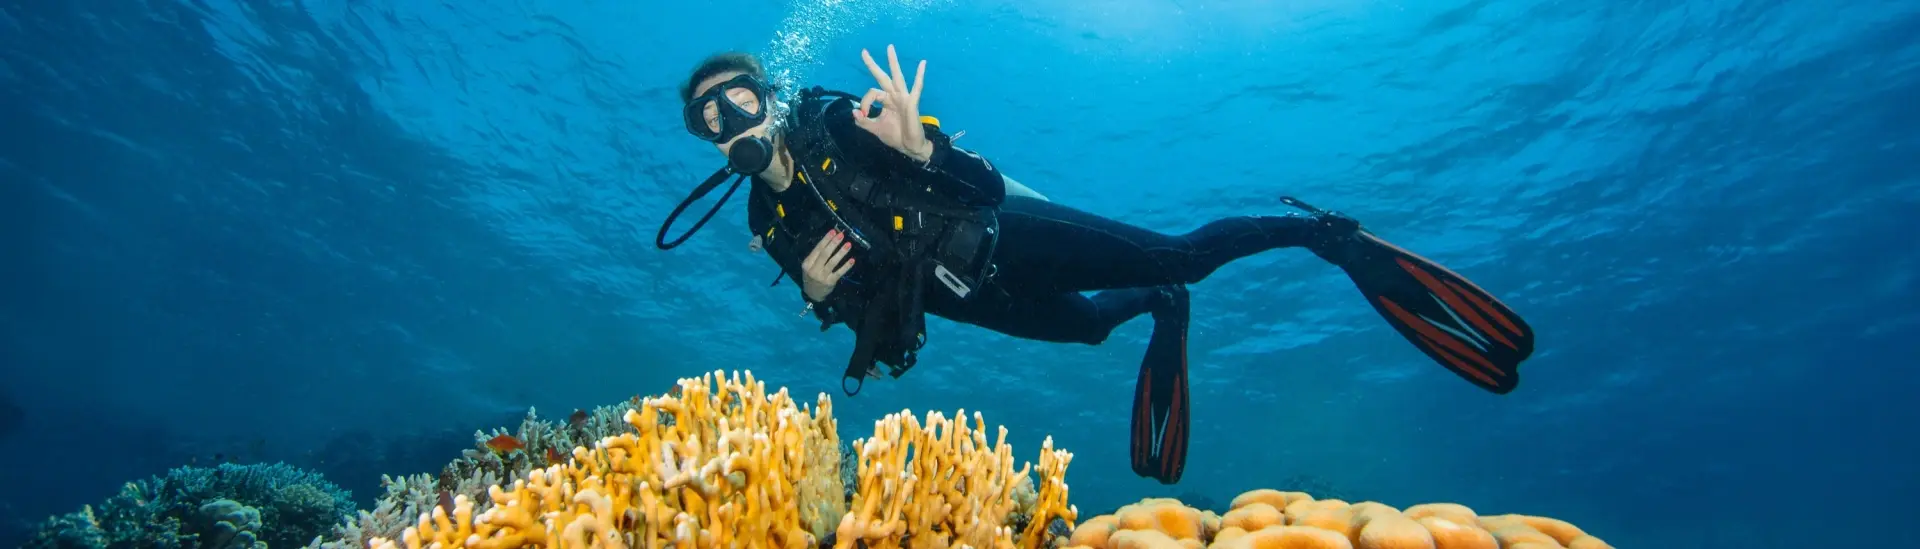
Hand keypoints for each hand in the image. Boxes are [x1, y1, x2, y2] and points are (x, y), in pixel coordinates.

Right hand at [802, 229, 856, 301]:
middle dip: (833, 243)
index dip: (826, 239)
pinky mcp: (830, 282)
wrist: (812, 294)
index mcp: (807, 263)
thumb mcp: (809, 266)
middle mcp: (814, 270)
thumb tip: (830, 240)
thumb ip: (816, 256)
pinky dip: (846, 266)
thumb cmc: (811, 276)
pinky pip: (839, 273)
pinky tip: (852, 260)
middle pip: (824, 254)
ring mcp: (822, 276)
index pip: (817, 249)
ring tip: (848, 244)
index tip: (833, 231)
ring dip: (841, 252)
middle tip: (841, 235)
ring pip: (832, 262)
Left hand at [854, 44, 932, 161]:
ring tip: (889, 48)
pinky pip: (917, 88)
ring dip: (893, 62)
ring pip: (897, 77)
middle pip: (882, 77)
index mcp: (885, 101)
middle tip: (863, 52)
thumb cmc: (895, 136)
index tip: (863, 114)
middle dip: (872, 65)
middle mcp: (894, 96)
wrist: (909, 147)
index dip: (865, 102)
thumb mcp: (875, 128)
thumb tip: (854, 111)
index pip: (871, 93)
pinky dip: (920, 76)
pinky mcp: (912, 103)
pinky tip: (922, 64)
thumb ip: (863, 121)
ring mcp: (904, 98)